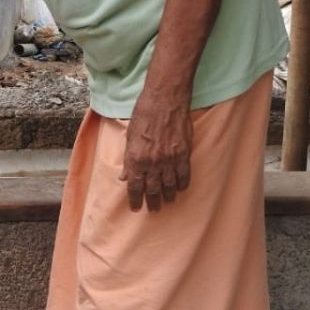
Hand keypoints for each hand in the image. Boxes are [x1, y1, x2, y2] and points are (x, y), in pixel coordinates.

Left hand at [119, 92, 192, 212]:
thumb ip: (128, 159)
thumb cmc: (144, 114)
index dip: (135, 199)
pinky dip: (182, 184)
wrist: (165, 100)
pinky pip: (184, 175)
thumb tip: (125, 177)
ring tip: (167, 202)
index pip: (135, 186)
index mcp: (136, 158)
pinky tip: (180, 189)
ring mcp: (169, 159)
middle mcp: (153, 162)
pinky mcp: (184, 153)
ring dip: (168, 196)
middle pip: (153, 189)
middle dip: (152, 201)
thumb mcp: (129, 136)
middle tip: (153, 209)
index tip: (136, 207)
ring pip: (169, 185)